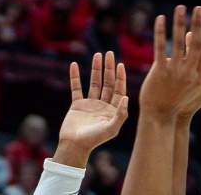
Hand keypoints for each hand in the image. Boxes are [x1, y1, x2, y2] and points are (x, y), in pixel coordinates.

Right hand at [55, 52, 127, 167]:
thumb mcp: (111, 128)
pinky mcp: (77, 105)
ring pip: (94, 82)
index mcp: (112, 109)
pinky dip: (75, 76)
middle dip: (109, 68)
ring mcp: (90, 104)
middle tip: (110, 53)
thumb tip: (126, 97)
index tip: (120, 64)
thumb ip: (120, 114)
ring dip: (96, 69)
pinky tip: (74, 65)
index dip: (120, 77)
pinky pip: (76, 88)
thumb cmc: (94, 140)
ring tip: (97, 54)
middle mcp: (103, 105)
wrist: (74, 147)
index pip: (118, 89)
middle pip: (107, 82)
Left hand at [139, 6, 200, 121]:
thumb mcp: (200, 92)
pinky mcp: (160, 71)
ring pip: (178, 42)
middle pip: (195, 44)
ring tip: (180, 7)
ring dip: (179, 23)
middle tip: (199, 8)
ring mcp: (174, 71)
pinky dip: (160, 32)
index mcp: (200, 75)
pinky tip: (160, 19)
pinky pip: (160, 48)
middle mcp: (189, 72)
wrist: (160, 116)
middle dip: (198, 24)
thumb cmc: (181, 103)